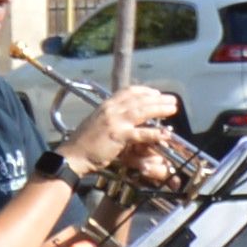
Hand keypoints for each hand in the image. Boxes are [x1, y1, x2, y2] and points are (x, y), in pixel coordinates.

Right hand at [57, 84, 181, 183]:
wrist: (73, 155)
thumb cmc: (84, 143)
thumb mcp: (97, 123)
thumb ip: (112, 117)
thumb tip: (126, 117)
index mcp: (105, 105)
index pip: (128, 91)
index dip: (144, 91)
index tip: (156, 92)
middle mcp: (111, 110)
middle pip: (139, 99)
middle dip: (158, 98)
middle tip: (172, 99)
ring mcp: (115, 122)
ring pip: (142, 111)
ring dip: (160, 109)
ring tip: (173, 108)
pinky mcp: (118, 136)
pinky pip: (140, 133)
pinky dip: (154, 133)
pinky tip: (165, 133)